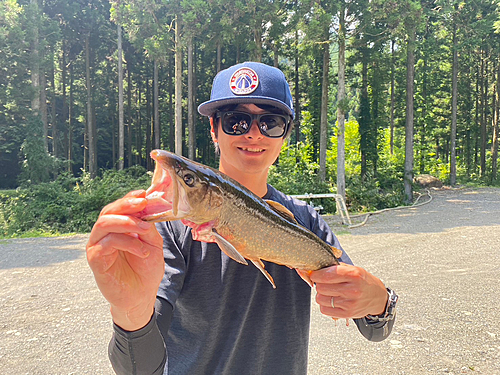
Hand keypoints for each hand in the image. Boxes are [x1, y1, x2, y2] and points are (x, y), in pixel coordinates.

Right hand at [86, 190, 164, 330]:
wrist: (142, 296)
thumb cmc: (145, 270)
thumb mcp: (153, 243)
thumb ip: (148, 226)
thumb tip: (146, 207)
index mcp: (117, 228)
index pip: (118, 207)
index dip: (129, 198)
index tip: (143, 194)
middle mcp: (104, 234)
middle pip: (108, 211)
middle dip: (126, 205)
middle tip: (143, 204)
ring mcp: (97, 246)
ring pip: (105, 223)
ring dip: (127, 222)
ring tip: (145, 230)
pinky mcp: (96, 260)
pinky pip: (108, 243)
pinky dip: (128, 242)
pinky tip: (142, 251)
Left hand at [309, 264, 387, 319]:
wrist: (377, 297)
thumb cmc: (364, 281)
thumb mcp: (354, 269)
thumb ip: (335, 267)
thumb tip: (316, 269)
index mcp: (353, 275)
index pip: (326, 275)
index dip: (316, 275)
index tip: (314, 274)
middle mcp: (352, 290)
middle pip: (321, 287)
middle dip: (319, 283)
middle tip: (323, 282)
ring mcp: (349, 303)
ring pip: (320, 299)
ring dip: (321, 294)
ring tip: (329, 291)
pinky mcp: (347, 314)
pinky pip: (324, 310)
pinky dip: (324, 304)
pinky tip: (331, 300)